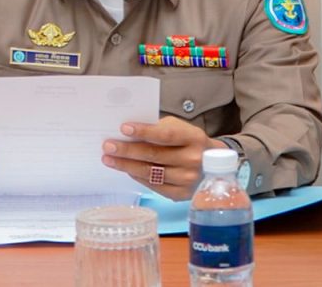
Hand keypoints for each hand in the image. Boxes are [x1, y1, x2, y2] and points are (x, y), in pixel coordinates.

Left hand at [101, 116, 224, 199]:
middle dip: (127, 150)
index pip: (165, 135)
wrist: (213, 164)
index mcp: (194, 138)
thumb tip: (126, 133)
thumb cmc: (187, 141)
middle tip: (108, 146)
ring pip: (151, 173)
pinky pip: (154, 186)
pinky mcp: (182, 194)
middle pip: (154, 155)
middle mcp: (194, 160)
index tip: (123, 128)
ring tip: (109, 159)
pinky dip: (137, 177)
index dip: (144, 132)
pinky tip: (126, 170)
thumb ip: (157, 128)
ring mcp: (189, 180)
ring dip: (126, 165)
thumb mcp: (178, 127)